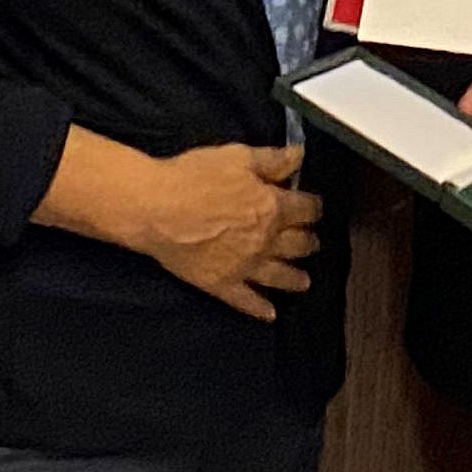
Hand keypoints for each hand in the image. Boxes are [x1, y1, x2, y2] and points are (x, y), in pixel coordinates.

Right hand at [121, 142, 323, 318]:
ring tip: (304, 282)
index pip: (305, 209)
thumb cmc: (195, 177)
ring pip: (279, 276)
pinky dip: (260, 309)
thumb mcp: (238, 157)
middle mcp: (264, 241)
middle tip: (312, 242)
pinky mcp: (221, 283)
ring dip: (294, 278)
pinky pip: (245, 301)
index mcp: (272, 207)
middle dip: (308, 242)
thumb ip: (273, 160)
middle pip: (297, 244)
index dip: (313, 207)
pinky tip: (270, 314)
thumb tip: (300, 157)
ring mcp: (244, 266)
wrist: (156, 208)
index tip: (314, 207)